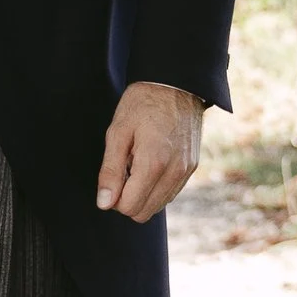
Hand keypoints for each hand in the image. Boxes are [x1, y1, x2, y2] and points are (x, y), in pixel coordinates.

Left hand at [97, 78, 203, 222]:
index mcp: (154, 163)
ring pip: (158, 206)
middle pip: (144, 213)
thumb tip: (104, 203)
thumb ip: (110, 171)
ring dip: (142, 193)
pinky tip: (150, 164)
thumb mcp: (118, 132)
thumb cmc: (143, 104)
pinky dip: (156, 187)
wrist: (176, 84)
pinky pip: (170, 193)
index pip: (129, 207)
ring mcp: (186, 171)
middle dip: (127, 199)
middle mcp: (175, 172)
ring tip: (137, 164)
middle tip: (122, 170)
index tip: (112, 176)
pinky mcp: (192, 168)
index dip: (113, 198)